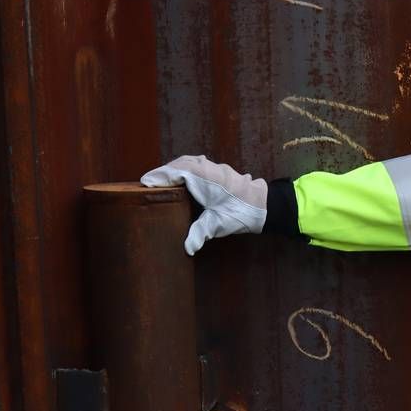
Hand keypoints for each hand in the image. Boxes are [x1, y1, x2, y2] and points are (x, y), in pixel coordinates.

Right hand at [141, 155, 266, 254]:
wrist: (266, 205)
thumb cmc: (241, 211)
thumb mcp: (218, 223)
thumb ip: (200, 232)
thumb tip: (187, 247)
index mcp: (203, 176)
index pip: (174, 171)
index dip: (158, 176)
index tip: (144, 183)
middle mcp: (208, 167)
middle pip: (180, 164)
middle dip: (164, 172)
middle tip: (150, 183)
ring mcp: (215, 167)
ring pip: (190, 163)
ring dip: (176, 169)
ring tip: (164, 181)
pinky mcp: (221, 172)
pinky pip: (199, 165)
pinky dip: (187, 170)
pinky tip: (184, 180)